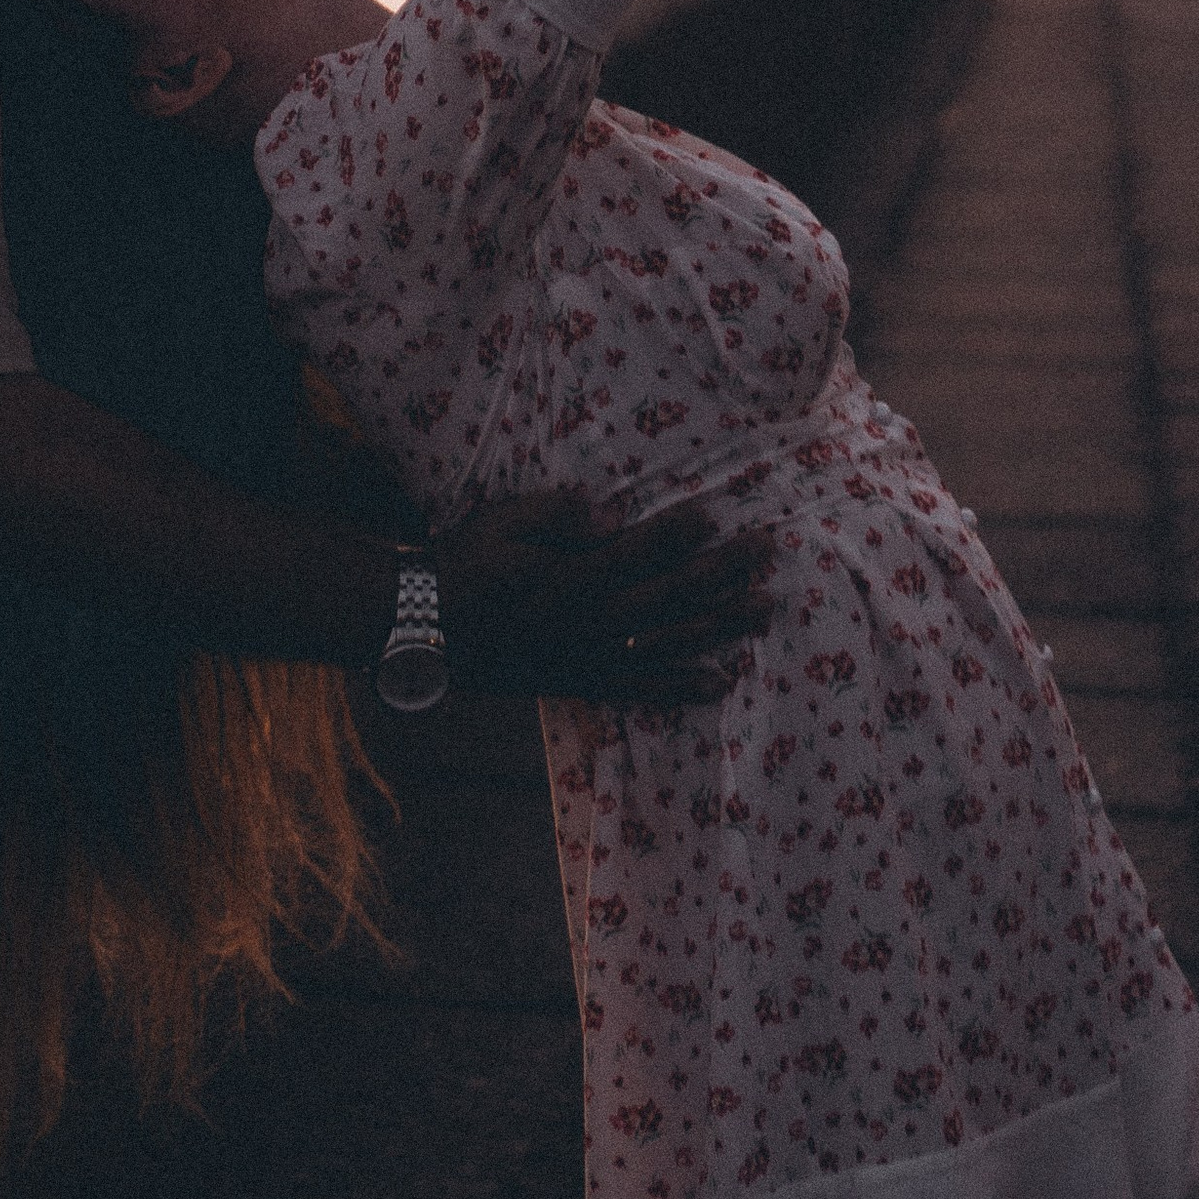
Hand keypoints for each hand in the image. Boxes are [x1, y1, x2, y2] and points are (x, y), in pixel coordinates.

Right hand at [430, 495, 774, 710]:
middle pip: (667, 594)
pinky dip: (683, 686)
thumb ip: (552, 514)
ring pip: (668, 639)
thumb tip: (606, 511)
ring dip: (720, 623)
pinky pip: (643, 687)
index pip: (633, 551)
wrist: (429, 629)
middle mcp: (589, 621)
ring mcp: (591, 656)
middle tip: (769, 552)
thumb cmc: (464, 564)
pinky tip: (722, 680)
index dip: (676, 533)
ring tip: (764, 608)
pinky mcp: (584, 680)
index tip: (715, 512)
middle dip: (721, 571)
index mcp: (567, 576)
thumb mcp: (497, 524)